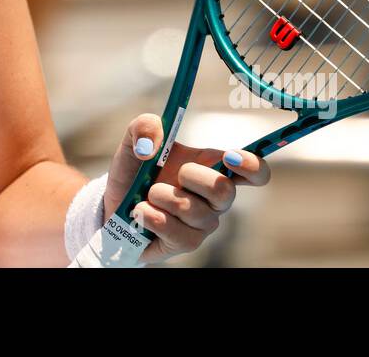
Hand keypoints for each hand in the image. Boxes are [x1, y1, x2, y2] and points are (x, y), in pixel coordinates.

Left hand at [105, 114, 270, 265]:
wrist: (114, 206)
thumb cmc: (134, 173)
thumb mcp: (134, 141)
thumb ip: (145, 126)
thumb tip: (152, 143)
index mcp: (212, 167)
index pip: (254, 171)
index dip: (252, 165)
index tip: (231, 157)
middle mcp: (214, 197)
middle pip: (225, 191)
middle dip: (194, 178)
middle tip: (174, 174)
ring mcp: (202, 222)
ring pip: (196, 212)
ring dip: (164, 197)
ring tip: (148, 194)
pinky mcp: (186, 242)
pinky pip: (178, 233)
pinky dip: (153, 217)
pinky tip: (141, 211)